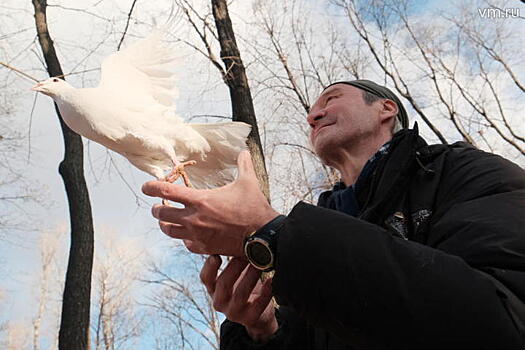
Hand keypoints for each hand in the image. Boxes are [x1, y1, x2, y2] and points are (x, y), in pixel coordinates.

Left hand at [142, 151, 278, 255]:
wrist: (262, 235)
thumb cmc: (254, 207)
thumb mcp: (248, 182)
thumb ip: (243, 164)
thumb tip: (244, 151)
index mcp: (200, 200)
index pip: (166, 192)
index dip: (152, 187)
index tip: (146, 187)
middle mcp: (194, 219)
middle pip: (161, 214)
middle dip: (156, 208)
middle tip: (158, 205)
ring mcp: (198, 236)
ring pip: (169, 231)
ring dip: (165, 224)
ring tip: (167, 221)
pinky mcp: (205, 248)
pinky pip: (186, 244)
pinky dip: (184, 239)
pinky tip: (188, 235)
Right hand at [201, 255, 277, 341]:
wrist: (258, 315)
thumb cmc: (245, 287)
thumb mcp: (235, 276)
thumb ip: (234, 260)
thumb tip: (238, 235)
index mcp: (214, 289)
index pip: (205, 278)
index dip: (209, 267)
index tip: (216, 255)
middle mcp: (220, 302)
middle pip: (224, 283)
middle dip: (236, 266)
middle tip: (247, 253)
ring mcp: (234, 312)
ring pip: (240, 293)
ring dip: (250, 276)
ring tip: (260, 263)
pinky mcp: (249, 319)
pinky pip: (258, 305)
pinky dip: (265, 292)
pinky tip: (271, 280)